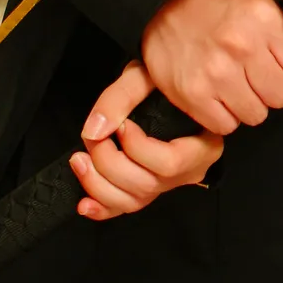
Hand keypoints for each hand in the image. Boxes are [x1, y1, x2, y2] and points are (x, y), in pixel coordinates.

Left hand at [71, 58, 223, 219]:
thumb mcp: (147, 74)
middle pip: (147, 185)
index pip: (170, 163)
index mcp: (203, 144)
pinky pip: (126, 207)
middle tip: (91, 140)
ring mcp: (167, 184)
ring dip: (99, 185)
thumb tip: (95, 130)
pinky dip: (102, 209)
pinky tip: (83, 204)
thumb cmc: (165, 76)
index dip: (138, 149)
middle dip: (110, 164)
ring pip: (134, 200)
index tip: (122, 126)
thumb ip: (122, 96)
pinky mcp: (148, 190)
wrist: (168, 84)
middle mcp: (188, 171)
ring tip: (79, 160)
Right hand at [137, 0, 282, 135]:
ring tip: (234, 82)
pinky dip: (223, 115)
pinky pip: (226, 126)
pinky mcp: (193, 95)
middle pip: (281, 97)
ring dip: (247, 104)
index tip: (280, 63)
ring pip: (256, 116)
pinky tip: (217, 93)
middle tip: (254, 73)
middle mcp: (242, 46)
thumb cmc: (219, 6)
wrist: (164, 6)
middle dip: (270, 88)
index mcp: (265, 19)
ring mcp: (216, 73)